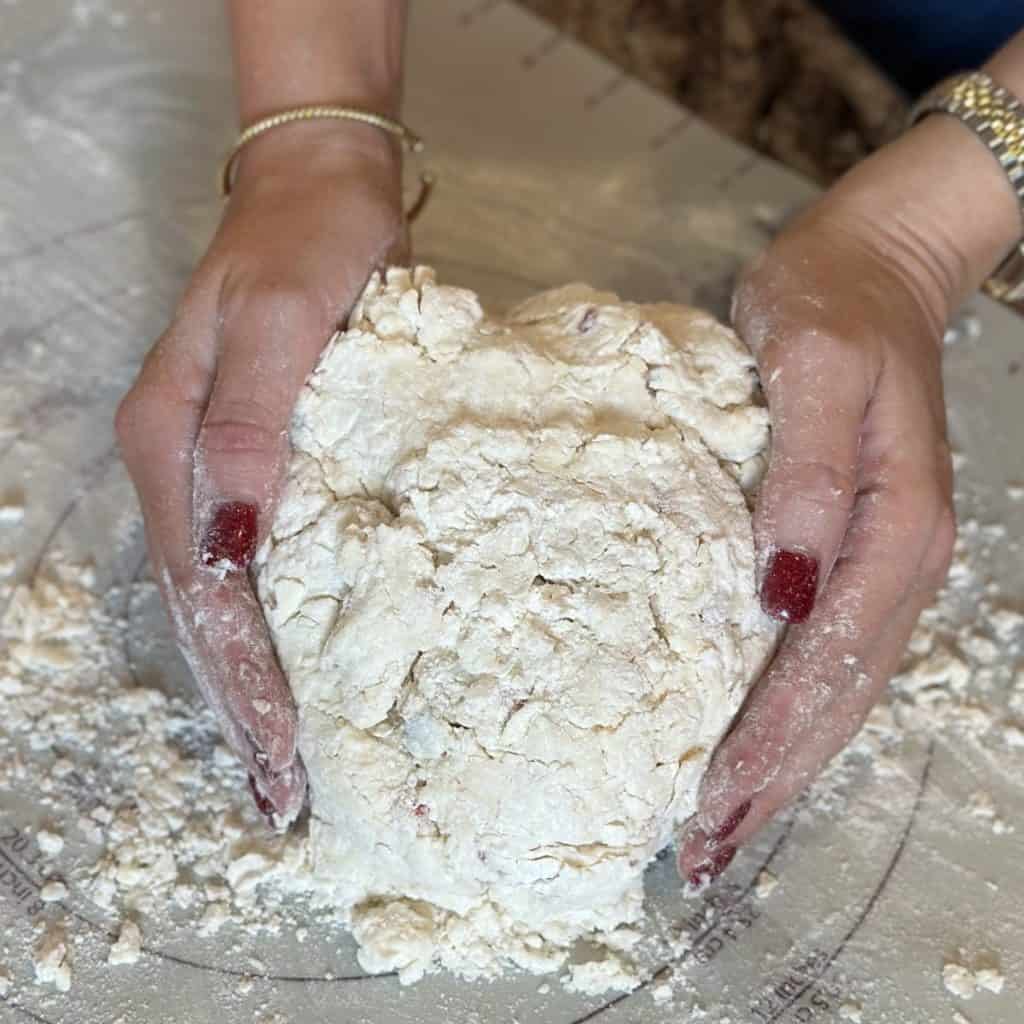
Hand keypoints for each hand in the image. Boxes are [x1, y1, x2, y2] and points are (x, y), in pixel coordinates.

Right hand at [116, 125, 404, 826]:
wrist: (323, 191)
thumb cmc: (309, 244)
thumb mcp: (280, 323)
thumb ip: (253, 426)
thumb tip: (236, 540)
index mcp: (172, 440)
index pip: (201, 585)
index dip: (240, 672)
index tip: (280, 750)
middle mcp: (181, 464)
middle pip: (201, 604)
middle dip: (241, 699)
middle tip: (280, 791)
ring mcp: (216, 462)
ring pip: (223, 592)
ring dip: (250, 675)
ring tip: (282, 756)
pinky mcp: (260, 454)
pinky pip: (255, 559)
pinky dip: (269, 623)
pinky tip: (290, 666)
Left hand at [677, 105, 1019, 882]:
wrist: (872, 267)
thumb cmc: (830, 303)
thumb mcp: (812, 362)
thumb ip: (809, 470)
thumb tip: (781, 583)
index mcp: (897, 528)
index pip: (829, 659)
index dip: (773, 738)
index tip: (716, 801)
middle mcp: (899, 563)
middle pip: (840, 697)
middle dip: (773, 779)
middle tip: (706, 850)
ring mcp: (881, 563)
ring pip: (838, 689)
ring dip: (784, 764)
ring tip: (726, 826)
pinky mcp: (852, 550)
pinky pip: (828, 655)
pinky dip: (792, 713)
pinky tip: (757, 745)